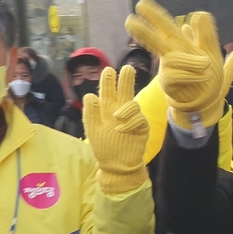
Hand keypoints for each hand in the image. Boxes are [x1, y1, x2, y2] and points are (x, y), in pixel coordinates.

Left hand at [83, 66, 149, 194]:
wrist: (118, 165)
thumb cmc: (104, 148)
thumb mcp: (92, 130)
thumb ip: (90, 113)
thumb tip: (90, 95)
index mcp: (106, 110)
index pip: (108, 92)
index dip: (109, 81)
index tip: (109, 69)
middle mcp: (121, 111)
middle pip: (124, 91)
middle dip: (126, 79)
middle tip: (127, 68)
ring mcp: (133, 118)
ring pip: (132, 103)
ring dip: (125, 107)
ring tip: (115, 117)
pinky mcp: (142, 127)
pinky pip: (138, 118)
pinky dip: (129, 122)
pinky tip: (121, 129)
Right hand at [125, 0, 232, 135]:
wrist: (208, 104)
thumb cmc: (209, 79)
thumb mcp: (214, 55)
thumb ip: (208, 36)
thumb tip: (201, 14)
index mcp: (181, 46)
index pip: (168, 28)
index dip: (156, 17)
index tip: (142, 4)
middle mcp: (171, 55)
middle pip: (157, 40)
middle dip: (144, 30)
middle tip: (129, 19)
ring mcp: (168, 70)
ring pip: (174, 59)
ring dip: (192, 62)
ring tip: (208, 65)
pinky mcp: (168, 83)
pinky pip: (177, 75)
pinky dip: (193, 75)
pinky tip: (203, 76)